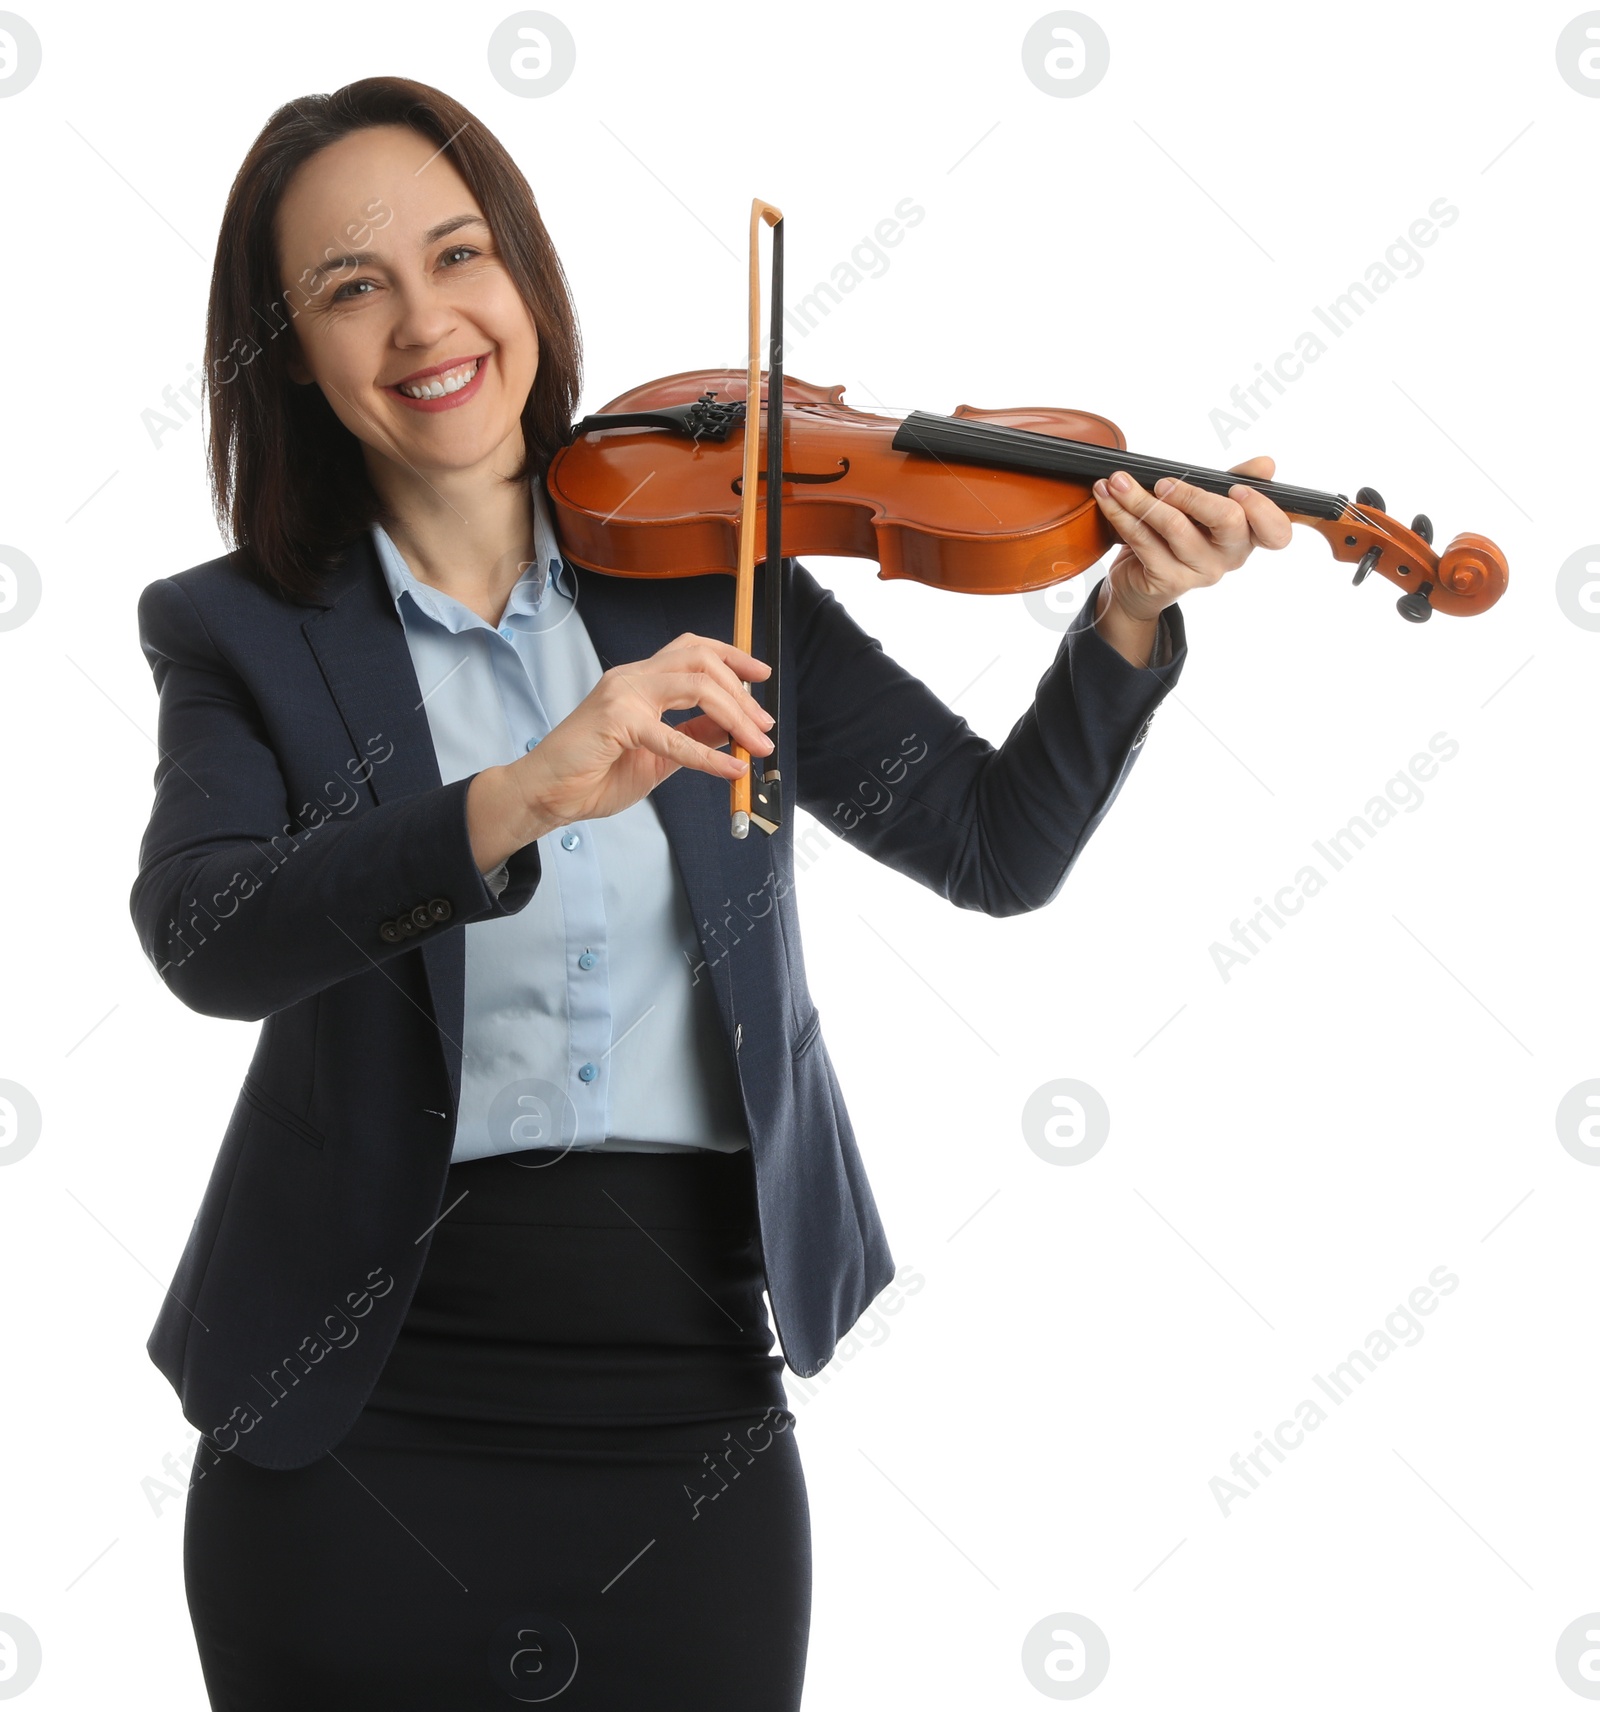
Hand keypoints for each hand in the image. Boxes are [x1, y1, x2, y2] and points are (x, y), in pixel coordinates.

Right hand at [467, 633, 774, 868]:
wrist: (547, 794)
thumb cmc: (593, 774)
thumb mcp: (659, 756)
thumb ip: (693, 736)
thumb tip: (733, 729)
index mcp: (640, 681)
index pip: (693, 649)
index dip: (732, 657)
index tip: (762, 675)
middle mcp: (632, 678)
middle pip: (701, 659)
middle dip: (742, 689)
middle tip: (765, 724)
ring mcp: (623, 695)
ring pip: (696, 685)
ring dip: (735, 715)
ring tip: (756, 744)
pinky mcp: (617, 722)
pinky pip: (673, 736)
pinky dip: (708, 755)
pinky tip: (730, 770)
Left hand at [1089, 457, 1294, 658]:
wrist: (1137, 585)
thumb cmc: (1175, 536)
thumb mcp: (1204, 506)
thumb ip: (1230, 483)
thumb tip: (1267, 464)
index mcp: (1247, 535)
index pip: (1277, 532)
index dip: (1263, 510)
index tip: (1239, 490)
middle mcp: (1230, 557)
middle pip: (1227, 519)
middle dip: (1193, 493)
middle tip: (1162, 481)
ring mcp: (1200, 572)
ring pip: (1174, 525)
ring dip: (1139, 498)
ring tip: (1116, 482)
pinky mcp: (1168, 580)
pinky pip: (1143, 539)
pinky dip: (1120, 513)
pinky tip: (1107, 497)